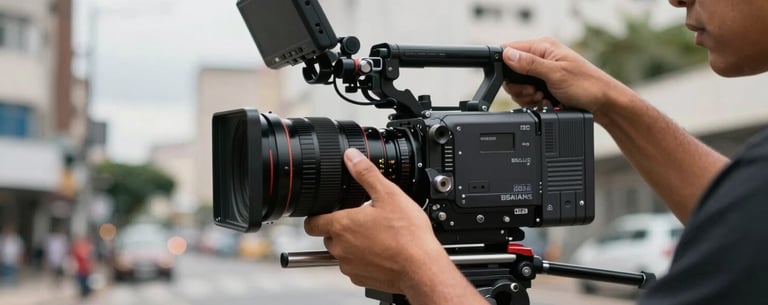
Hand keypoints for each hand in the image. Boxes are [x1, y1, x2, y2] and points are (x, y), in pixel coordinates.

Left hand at [304, 148, 445, 293]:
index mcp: (342, 225)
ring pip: (342, 253)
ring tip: (375, 237)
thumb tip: (352, 157)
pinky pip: (355, 268)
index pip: (312, 223)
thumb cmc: (407, 235)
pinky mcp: (361, 279)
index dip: (316, 216)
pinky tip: (381, 252)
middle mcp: (340, 248)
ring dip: (352, 245)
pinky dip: (364, 261)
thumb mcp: (388, 194)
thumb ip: (366, 173)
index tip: (325, 213)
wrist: (421, 268)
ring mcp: (350, 266)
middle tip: (362, 221)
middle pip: (328, 237)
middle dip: (341, 229)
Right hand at [502, 37, 634, 120]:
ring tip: (542, 98)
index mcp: (543, 47)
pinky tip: (545, 103)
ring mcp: (542, 73)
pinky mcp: (544, 86)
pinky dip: (533, 102)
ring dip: (527, 97)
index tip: (517, 80)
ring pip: (518, 86)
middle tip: (534, 92)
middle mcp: (541, 57)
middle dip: (519, 87)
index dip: (506, 66)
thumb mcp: (556, 74)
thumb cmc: (587, 86)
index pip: (510, 49)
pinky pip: (527, 95)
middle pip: (511, 72)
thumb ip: (530, 64)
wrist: (604, 104)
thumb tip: (507, 54)